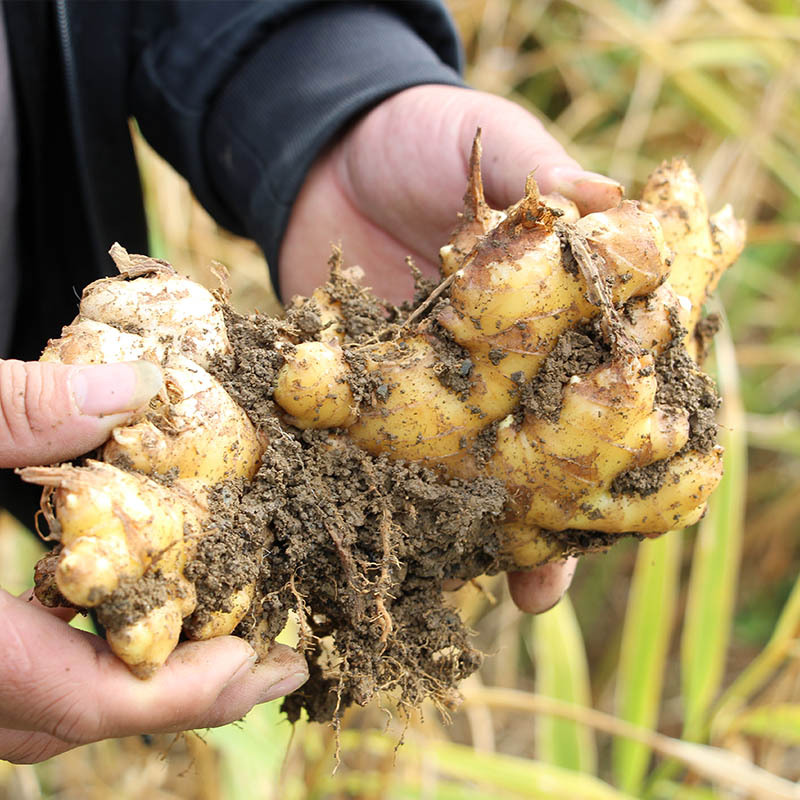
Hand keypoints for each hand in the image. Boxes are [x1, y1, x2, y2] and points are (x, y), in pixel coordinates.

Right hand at [0, 358, 307, 762]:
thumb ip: (18, 411)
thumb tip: (136, 389)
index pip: (88, 697)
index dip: (188, 688)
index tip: (264, 662)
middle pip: (81, 713)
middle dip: (183, 690)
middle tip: (266, 662)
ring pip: (52, 705)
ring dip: (138, 673)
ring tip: (217, 639)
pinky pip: (26, 671)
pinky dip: (84, 649)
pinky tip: (119, 606)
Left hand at [281, 86, 619, 610]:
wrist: (326, 152)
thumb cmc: (422, 137)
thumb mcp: (490, 137)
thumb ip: (540, 168)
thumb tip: (610, 196)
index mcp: (553, 299)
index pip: (609, 368)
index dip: (627, 418)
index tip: (642, 467)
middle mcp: (506, 352)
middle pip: (546, 438)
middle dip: (556, 505)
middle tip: (557, 577)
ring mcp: (443, 377)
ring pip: (475, 460)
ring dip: (486, 522)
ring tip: (511, 588)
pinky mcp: (380, 385)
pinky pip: (395, 447)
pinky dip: (398, 489)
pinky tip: (409, 539)